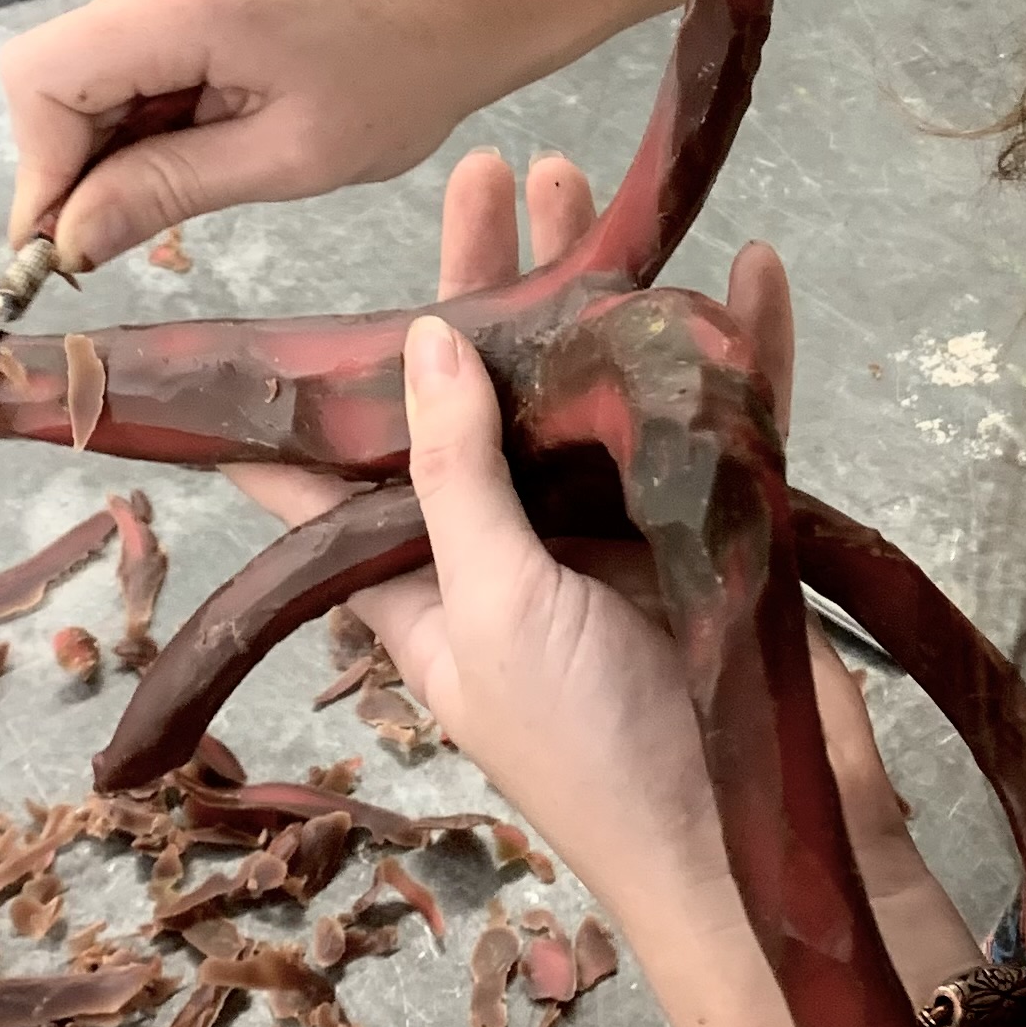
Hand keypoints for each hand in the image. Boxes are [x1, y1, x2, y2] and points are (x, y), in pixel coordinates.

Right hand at [0, 0, 508, 272]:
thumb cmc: (402, 81)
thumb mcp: (286, 160)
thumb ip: (165, 191)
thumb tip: (68, 241)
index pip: (43, 80)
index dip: (40, 170)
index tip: (64, 247)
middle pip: (58, 71)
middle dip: (79, 161)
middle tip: (131, 231)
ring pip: (91, 62)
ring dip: (120, 134)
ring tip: (201, 171)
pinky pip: (130, 41)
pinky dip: (149, 100)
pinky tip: (209, 129)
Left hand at [232, 150, 1003, 1026]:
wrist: (753, 849)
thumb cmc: (590, 751)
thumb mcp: (486, 610)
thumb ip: (454, 477)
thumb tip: (416, 344)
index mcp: (425, 585)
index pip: (339, 482)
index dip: (304, 400)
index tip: (272, 311)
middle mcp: (516, 549)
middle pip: (482, 398)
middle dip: (481, 291)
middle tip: (488, 178)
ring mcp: (621, 534)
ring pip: (599, 386)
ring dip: (596, 289)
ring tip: (580, 183)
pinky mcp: (721, 531)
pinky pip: (731, 419)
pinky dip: (743, 349)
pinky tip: (748, 269)